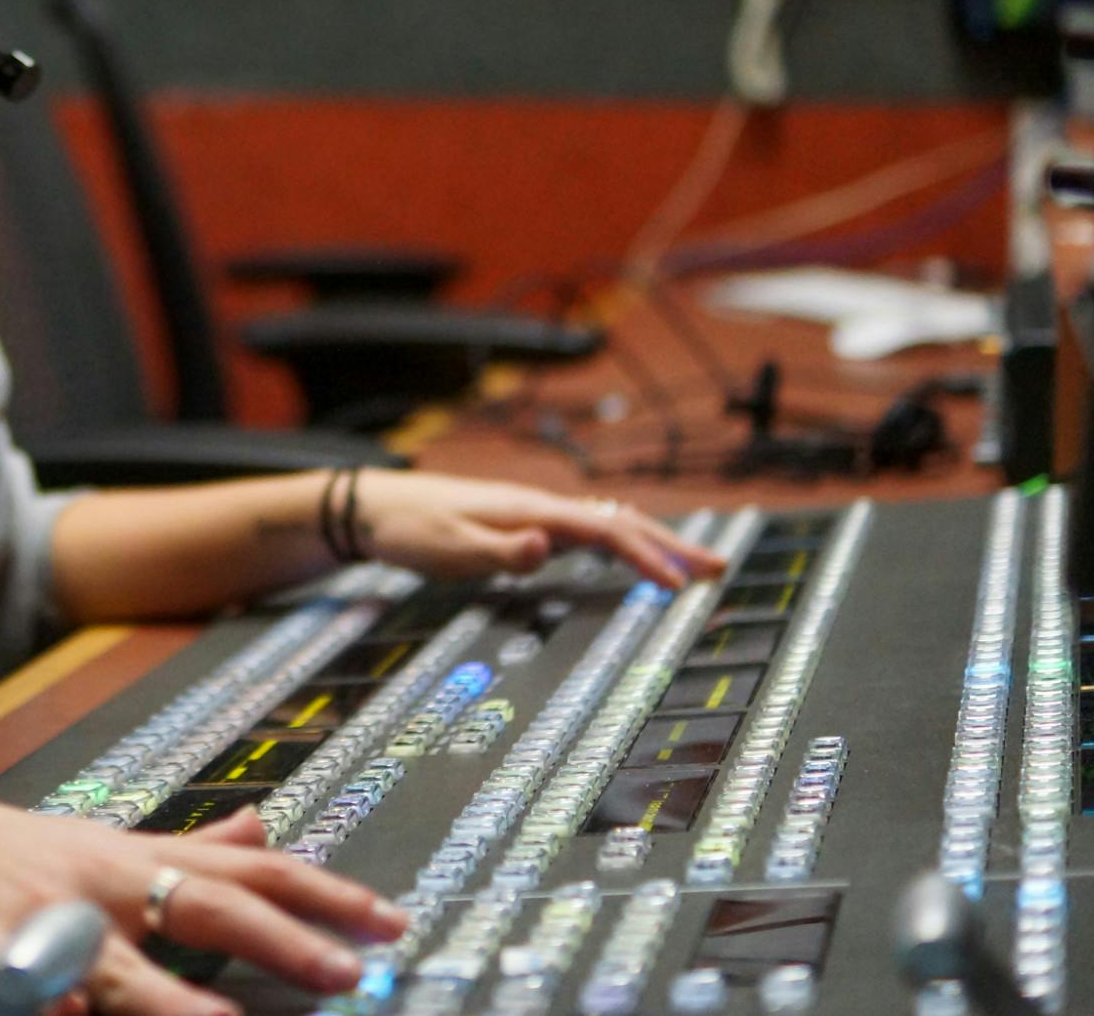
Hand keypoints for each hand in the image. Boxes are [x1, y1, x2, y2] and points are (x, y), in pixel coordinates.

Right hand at [0, 786, 405, 1015]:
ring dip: (178, 1001)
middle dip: (280, 941)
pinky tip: (68, 1015)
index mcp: (129, 857)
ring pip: (121, 962)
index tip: (390, 920)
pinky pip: (22, 985)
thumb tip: (267, 829)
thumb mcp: (97, 844)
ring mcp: (37, 916)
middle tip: (349, 972)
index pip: (244, 872)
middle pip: (202, 902)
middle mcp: (97, 879)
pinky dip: (48, 1001)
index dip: (321, 894)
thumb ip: (187, 845)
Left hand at [350, 469, 725, 587]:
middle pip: (620, 521)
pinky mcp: (523, 521)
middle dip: (671, 545)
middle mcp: (540, 506)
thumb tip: (547, 548)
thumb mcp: (452, 548)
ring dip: (652, 541)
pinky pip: (588, 527)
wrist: (375, 506)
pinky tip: (628, 548)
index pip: (605, 532)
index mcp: (532, 512)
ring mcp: (534, 511)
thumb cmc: (412, 529)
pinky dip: (621, 538)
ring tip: (690, 562)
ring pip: (608, 521)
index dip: (646, 559)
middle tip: (718, 569)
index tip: (680, 587)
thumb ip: (502, 552)